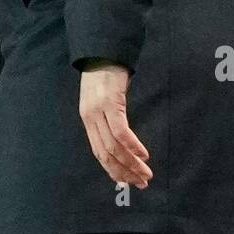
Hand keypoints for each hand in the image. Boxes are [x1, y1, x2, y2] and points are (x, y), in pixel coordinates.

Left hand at [78, 61, 151, 188]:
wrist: (102, 50)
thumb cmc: (105, 75)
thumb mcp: (101, 100)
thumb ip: (107, 119)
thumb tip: (122, 141)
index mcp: (88, 120)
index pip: (100, 154)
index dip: (115, 171)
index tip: (129, 183)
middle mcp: (90, 119)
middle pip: (106, 155)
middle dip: (125, 173)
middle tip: (141, 183)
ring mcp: (99, 111)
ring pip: (114, 147)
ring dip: (132, 164)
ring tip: (145, 174)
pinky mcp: (110, 102)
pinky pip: (121, 130)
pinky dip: (132, 146)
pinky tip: (143, 155)